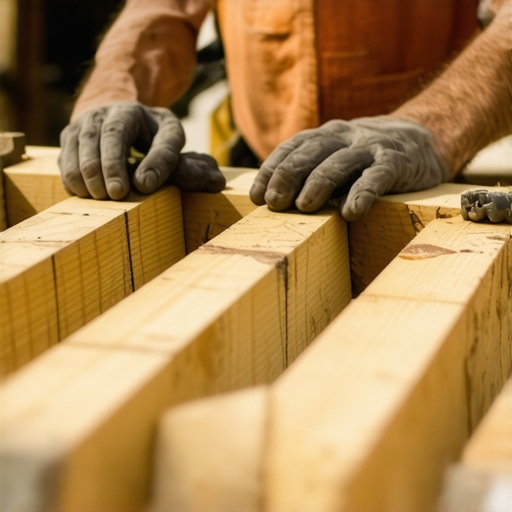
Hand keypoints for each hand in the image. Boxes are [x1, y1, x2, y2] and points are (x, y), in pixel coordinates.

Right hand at [58, 101, 223, 198]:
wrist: (115, 119)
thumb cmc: (153, 146)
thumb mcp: (177, 155)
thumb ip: (195, 169)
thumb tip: (218, 182)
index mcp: (161, 120)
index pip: (165, 139)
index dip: (157, 162)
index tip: (146, 186)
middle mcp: (125, 113)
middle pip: (115, 133)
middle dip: (113, 164)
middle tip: (116, 193)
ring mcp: (95, 119)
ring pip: (86, 140)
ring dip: (89, 169)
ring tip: (98, 195)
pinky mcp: (71, 132)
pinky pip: (67, 151)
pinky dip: (72, 171)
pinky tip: (82, 190)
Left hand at [250, 116, 447, 221]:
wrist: (423, 137)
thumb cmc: (367, 156)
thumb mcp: (337, 156)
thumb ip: (312, 172)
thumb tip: (274, 202)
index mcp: (325, 136)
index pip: (291, 148)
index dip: (271, 171)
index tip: (256, 196)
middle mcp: (344, 136)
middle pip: (310, 153)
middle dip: (287, 177)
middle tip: (273, 203)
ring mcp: (370, 147)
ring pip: (339, 162)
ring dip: (319, 184)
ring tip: (304, 206)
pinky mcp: (396, 161)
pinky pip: (377, 176)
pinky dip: (363, 193)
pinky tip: (352, 212)